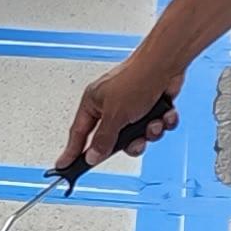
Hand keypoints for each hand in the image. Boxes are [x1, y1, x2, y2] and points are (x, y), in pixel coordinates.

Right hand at [60, 58, 181, 177]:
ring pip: (138, 136)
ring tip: (153, 123)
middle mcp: (111, 106)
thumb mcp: (115, 116)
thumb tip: (92, 157)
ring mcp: (132, 107)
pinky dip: (162, 123)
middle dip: (130, 142)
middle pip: (113, 140)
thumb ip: (103, 140)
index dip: (72, 152)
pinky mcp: (151, 108)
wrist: (167, 64)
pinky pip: (154, 127)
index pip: (79, 134)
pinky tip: (164, 115)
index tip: (64, 166)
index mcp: (93, 103)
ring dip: (149, 133)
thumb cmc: (137, 78)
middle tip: (134, 142)